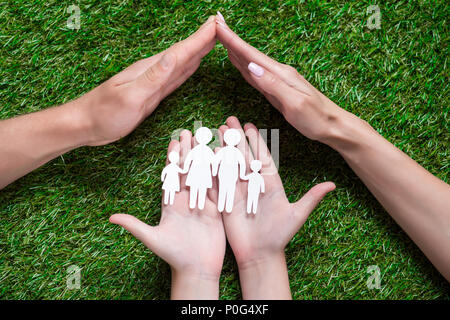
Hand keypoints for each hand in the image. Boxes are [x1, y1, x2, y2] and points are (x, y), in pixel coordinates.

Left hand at [76, 16, 216, 145]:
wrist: (86, 125)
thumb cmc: (104, 113)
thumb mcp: (130, 96)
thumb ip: (153, 77)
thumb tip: (174, 56)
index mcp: (150, 69)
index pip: (180, 50)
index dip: (200, 38)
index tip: (216, 23)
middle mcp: (154, 72)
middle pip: (184, 52)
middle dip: (203, 39)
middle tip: (221, 26)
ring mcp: (154, 82)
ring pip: (182, 63)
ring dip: (197, 51)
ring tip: (212, 40)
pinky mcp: (153, 94)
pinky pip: (176, 78)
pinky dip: (188, 69)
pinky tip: (193, 64)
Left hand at [110, 130, 225, 298]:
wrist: (196, 269)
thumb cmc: (173, 255)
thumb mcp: (153, 239)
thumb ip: (134, 226)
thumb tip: (111, 218)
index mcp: (171, 203)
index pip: (172, 175)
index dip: (172, 158)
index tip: (174, 141)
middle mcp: (187, 200)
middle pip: (188, 170)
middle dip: (189, 151)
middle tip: (190, 132)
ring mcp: (203, 204)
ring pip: (204, 176)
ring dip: (205, 158)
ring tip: (208, 140)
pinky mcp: (217, 209)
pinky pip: (218, 189)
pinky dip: (220, 174)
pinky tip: (223, 159)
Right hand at [215, 15, 361, 145]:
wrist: (333, 126)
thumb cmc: (316, 118)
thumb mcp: (294, 102)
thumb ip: (272, 84)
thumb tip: (252, 67)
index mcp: (281, 74)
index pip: (252, 54)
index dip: (234, 41)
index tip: (219, 25)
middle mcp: (279, 74)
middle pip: (250, 54)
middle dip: (232, 40)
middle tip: (216, 26)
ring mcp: (278, 81)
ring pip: (251, 63)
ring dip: (236, 51)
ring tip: (223, 39)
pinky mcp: (277, 91)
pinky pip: (256, 76)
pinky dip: (244, 67)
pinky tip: (240, 63)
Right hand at [218, 116, 334, 298]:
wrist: (260, 255)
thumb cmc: (280, 236)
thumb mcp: (297, 216)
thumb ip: (311, 199)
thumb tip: (332, 185)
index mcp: (270, 183)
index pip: (261, 156)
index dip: (255, 141)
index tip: (250, 125)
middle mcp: (253, 184)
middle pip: (243, 156)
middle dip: (236, 138)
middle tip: (229, 120)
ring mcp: (238, 191)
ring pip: (230, 164)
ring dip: (223, 148)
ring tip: (217, 131)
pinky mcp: (225, 201)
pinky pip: (218, 181)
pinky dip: (213, 168)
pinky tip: (208, 154)